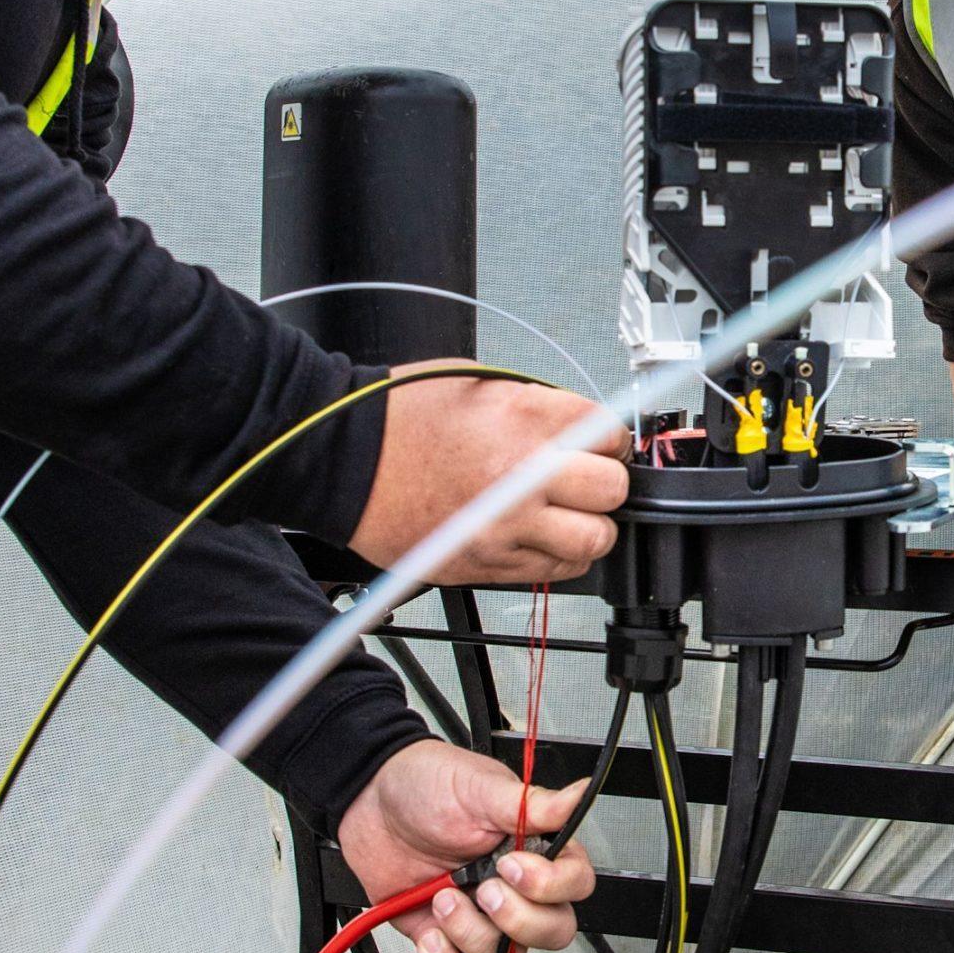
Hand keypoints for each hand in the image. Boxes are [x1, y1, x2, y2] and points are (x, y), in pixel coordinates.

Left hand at [335, 740, 597, 952]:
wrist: (370, 802)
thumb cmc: (427, 786)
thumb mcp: (480, 789)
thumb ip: (533, 804)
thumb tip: (580, 793)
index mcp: (535, 849)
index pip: (575, 884)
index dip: (552, 886)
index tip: (512, 865)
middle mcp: (517, 889)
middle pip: (553, 931)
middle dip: (519, 921)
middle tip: (484, 891)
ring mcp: (483, 918)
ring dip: (471, 934)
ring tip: (441, 899)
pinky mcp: (448, 938)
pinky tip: (429, 933)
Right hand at [350, 366, 629, 585]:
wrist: (341, 461)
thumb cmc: (398, 417)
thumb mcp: (476, 381)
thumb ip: (534, 404)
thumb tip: (577, 426)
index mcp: (521, 418)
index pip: (608, 433)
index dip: (606, 438)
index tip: (597, 443)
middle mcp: (521, 475)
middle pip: (612, 489)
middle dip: (604, 482)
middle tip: (585, 478)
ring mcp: (506, 526)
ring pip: (594, 540)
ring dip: (589, 526)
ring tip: (568, 514)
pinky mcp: (488, 564)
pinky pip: (557, 570)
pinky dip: (559, 555)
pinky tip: (539, 536)